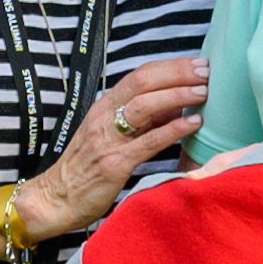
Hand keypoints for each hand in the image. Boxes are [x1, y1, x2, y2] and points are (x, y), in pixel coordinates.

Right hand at [24, 57, 207, 237]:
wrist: (56, 199)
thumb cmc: (86, 167)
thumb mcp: (111, 135)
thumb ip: (141, 120)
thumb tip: (176, 104)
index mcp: (104, 106)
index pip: (139, 75)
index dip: (171, 67)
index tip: (197, 64)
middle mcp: (104, 117)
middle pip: (142, 82)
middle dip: (177, 73)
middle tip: (206, 71)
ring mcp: (108, 139)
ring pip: (144, 106)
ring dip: (177, 96)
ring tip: (203, 92)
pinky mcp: (114, 163)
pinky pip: (147, 142)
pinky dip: (173, 130)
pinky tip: (193, 123)